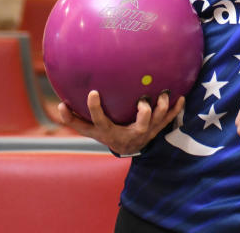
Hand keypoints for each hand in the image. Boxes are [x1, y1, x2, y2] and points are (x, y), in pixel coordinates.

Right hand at [57, 90, 183, 155]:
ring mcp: (146, 132)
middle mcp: (131, 133)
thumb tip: (58, 105)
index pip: (101, 120)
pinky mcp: (157, 129)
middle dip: (144, 112)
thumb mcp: (89, 129)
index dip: (96, 108)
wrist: (127, 148)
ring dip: (162, 108)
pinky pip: (169, 119)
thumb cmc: (106, 134)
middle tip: (143, 99)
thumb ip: (74, 119)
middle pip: (141, 124)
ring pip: (158, 121)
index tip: (92, 92)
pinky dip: (176, 109)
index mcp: (111, 132)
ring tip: (163, 94)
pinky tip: (181, 97)